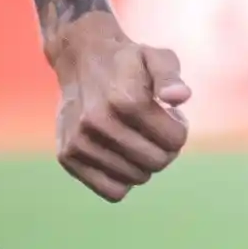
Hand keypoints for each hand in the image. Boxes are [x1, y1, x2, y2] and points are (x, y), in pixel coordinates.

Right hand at [46, 9, 191, 201]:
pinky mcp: (67, 156)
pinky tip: (121, 156)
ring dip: (143, 163)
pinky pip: (112, 191)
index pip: (175, 140)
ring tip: (135, 137)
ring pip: (136, 178)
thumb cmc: (128, 63)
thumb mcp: (156, 58)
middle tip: (154, 130)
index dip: (179, 129)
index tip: (169, 116)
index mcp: (125, 99)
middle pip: (157, 162)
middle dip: (165, 148)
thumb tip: (179, 98)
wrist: (81, 60)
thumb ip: (171, 77)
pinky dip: (124, 180)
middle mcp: (98, 122)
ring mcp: (79, 141)